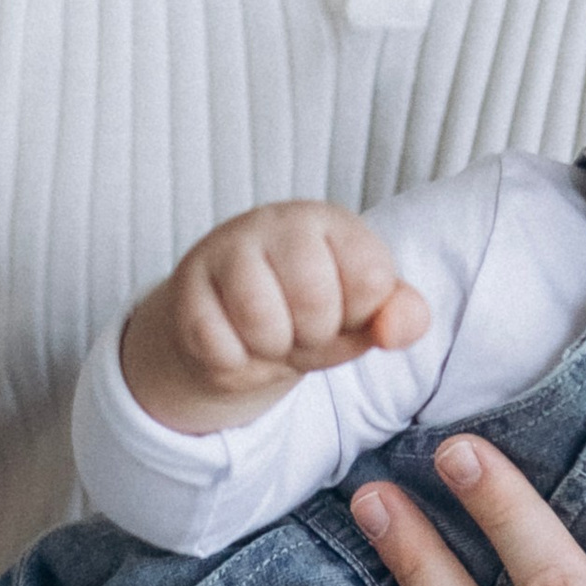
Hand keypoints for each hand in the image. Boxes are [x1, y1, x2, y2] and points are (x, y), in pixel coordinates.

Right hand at [120, 202, 429, 432]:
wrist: (234, 327)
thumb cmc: (310, 313)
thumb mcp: (363, 315)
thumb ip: (399, 316)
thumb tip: (396, 330)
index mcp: (331, 222)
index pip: (371, 279)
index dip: (361, 316)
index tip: (344, 312)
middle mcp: (277, 222)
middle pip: (314, 300)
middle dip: (315, 337)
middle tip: (301, 331)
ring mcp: (225, 250)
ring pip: (260, 321)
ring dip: (272, 351)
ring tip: (270, 337)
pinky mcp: (186, 288)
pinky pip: (218, 346)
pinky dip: (235, 364)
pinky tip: (235, 343)